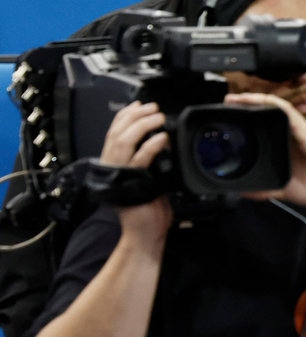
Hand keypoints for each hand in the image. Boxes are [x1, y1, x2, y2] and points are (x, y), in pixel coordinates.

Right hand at [99, 101, 171, 238]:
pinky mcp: (131, 183)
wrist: (145, 232)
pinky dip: (151, 145)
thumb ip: (149, 161)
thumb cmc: (147, 209)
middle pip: (116, 132)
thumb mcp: (148, 178)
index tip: (139, 104)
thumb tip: (161, 141)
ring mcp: (119, 175)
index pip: (113, 132)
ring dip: (142, 125)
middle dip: (135, 115)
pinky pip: (140, 159)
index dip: (125, 115)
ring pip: (123, 141)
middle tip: (153, 108)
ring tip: (158, 118)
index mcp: (114, 165)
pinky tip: (163, 138)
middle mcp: (112, 168)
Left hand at [225, 93, 305, 213]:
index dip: (249, 119)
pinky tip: (261, 100)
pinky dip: (274, 105)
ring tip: (237, 98)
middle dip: (247, 106)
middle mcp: (294, 136)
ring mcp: (302, 132)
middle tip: (228, 103)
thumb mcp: (285, 189)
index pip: (266, 127)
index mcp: (288, 147)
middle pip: (269, 114)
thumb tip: (245, 192)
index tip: (230, 117)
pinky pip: (290, 114)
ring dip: (256, 101)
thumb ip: (266, 189)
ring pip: (277, 109)